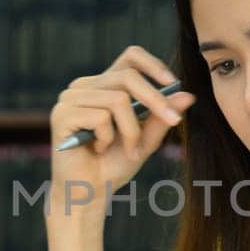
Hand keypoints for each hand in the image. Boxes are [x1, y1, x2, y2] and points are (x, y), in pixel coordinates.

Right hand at [48, 45, 194, 206]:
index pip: (130, 57)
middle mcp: (84, 86)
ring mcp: (70, 98)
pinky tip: (99, 149)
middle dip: (156, 100)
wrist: (87, 193)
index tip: (173, 84)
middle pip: (128, 76)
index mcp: (103, 85)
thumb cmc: (113, 165)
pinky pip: (100, 117)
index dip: (153, 65)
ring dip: (131, 131)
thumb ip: (161, 117)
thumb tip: (187, 95)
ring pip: (117, 99)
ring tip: (128, 150)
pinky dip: (109, 138)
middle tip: (173, 122)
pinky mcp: (62, 115)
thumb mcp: (145, 140)